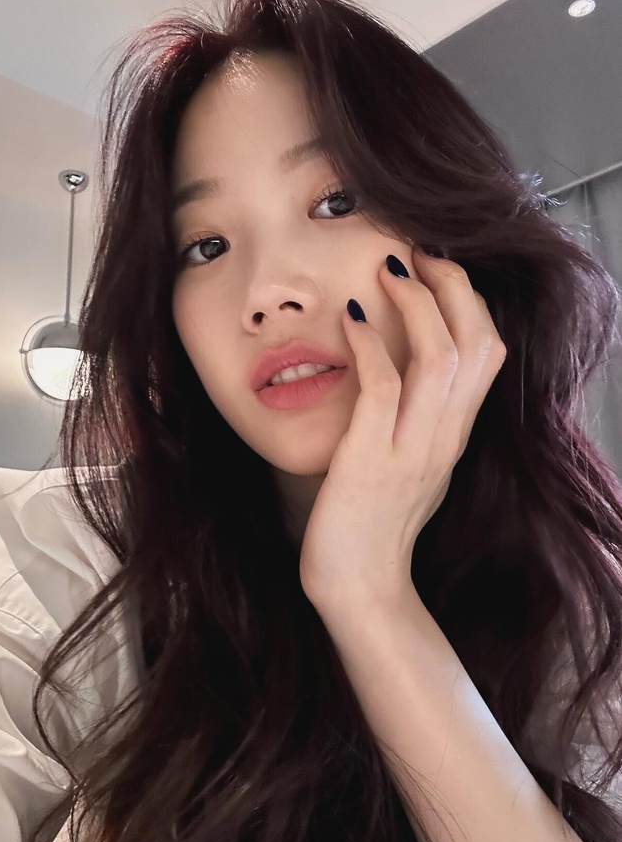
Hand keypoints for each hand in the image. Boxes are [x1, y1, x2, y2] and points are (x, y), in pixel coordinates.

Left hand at [299, 247, 506, 616]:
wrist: (360, 588)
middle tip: (417, 253)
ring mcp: (412, 450)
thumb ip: (422, 423)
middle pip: (476, 343)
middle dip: (451, 286)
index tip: (436, 268)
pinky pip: (383, 387)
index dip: (468, 301)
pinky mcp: (371, 460)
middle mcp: (445, 437)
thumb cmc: (377, 525)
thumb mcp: (413, 466)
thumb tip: (406, 376)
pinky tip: (353, 317)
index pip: (488, 352)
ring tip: (389, 270)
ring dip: (416, 304)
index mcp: (455, 435)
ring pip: (441, 359)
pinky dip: (371, 344)